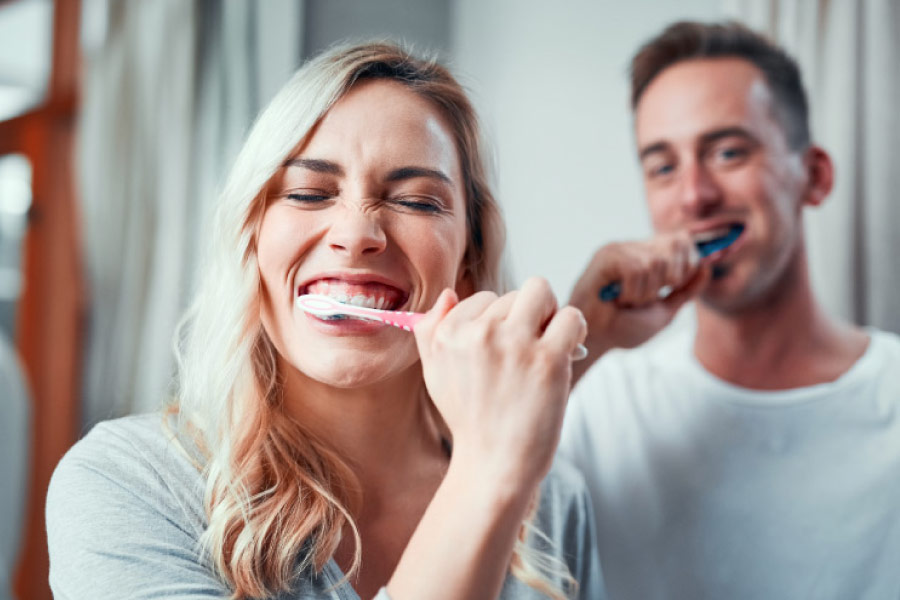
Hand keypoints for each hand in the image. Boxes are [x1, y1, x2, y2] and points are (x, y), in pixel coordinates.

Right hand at [414, 277, 587, 492]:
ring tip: (548, 345)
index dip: (500, 322)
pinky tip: (568, 352)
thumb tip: (448, 294)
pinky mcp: (548, 359)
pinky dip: (575, 330)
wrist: (494, 465)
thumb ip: (432, 330)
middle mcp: (478, 334)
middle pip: (514, 294)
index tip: (505, 350)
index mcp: (448, 334)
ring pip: (541, 292)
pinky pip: (570, 317)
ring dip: (550, 314)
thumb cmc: (470, 420)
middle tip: (529, 351)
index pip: (483, 298)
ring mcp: (514, 344)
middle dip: (526, 317)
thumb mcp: (435, 374)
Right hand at [569, 232, 710, 380]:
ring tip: (628, 302)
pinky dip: (632, 292)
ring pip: (656, 262)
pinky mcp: (606, 256)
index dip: (690, 261)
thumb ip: (686, 290)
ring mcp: (620, 250)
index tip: (675, 286)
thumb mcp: (665, 310)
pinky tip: (617, 300)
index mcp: (648, 256)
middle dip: (670, 279)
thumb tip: (707, 267)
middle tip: (648, 298)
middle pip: (676, 245)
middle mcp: (635, 248)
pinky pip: (636, 269)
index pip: (682, 241)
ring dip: (646, 293)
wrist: (597, 340)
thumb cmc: (624, 327)